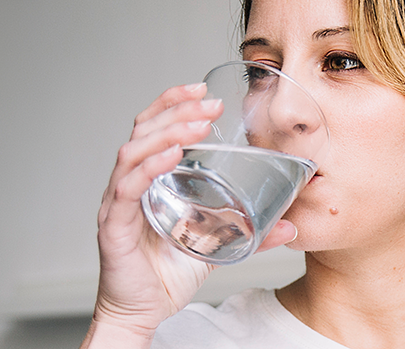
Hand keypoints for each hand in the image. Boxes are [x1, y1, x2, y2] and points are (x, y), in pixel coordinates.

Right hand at [81, 83, 298, 348]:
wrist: (144, 312)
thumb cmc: (168, 274)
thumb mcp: (218, 247)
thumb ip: (251, 234)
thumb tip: (291, 226)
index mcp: (150, 179)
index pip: (154, 128)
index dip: (174, 103)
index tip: (204, 91)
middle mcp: (130, 184)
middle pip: (143, 130)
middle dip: (177, 110)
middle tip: (210, 104)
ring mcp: (119, 203)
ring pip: (133, 152)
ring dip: (167, 133)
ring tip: (197, 125)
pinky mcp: (113, 226)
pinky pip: (126, 189)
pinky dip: (148, 168)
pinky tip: (171, 156)